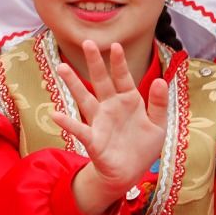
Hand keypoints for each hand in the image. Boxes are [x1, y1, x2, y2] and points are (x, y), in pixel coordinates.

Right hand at [55, 41, 167, 214]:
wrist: (129, 172)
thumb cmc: (142, 145)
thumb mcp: (157, 124)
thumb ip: (159, 103)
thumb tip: (160, 80)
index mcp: (128, 101)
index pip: (123, 78)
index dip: (119, 63)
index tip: (115, 45)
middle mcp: (110, 106)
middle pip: (101, 81)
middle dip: (95, 62)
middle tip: (87, 42)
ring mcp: (99, 121)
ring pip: (84, 98)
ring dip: (73, 84)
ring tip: (61, 67)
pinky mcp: (93, 139)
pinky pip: (79, 129)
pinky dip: (67, 123)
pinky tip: (55, 115)